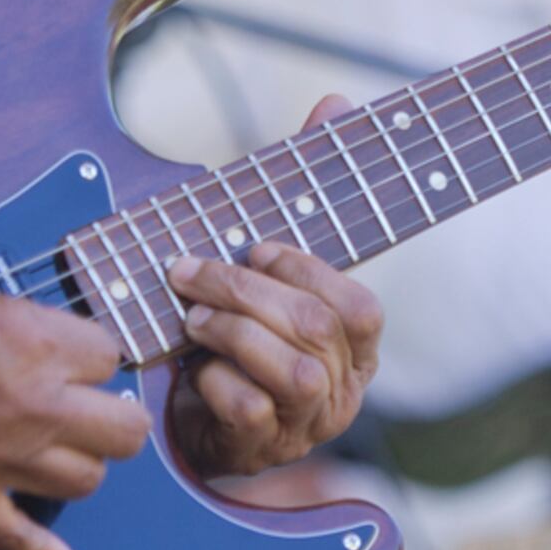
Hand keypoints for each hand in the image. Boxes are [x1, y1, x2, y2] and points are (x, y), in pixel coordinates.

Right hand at [0, 245, 149, 549]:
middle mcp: (31, 407)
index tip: (67, 351)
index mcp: (36, 343)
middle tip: (81, 401)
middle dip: (109, 413)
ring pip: (86, 482)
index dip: (89, 353)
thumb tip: (39, 343)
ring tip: (56, 447)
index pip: (109, 357)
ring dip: (78, 463)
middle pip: (122, 431)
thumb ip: (19, 323)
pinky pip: (13, 538)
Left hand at [166, 104, 383, 478]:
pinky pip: (250, 411)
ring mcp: (308, 423)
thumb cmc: (252, 330)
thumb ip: (308, 189)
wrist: (212, 424)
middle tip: (189, 272)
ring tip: (191, 317)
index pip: (361, 307)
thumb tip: (334, 101)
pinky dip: (217, 382)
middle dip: (245, 291)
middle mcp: (346, 386)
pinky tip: (195, 370)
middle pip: (315, 329)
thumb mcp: (277, 266)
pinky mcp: (265, 448)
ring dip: (231, 332)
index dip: (309, 272)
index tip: (259, 248)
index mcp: (361, 343)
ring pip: (290, 372)